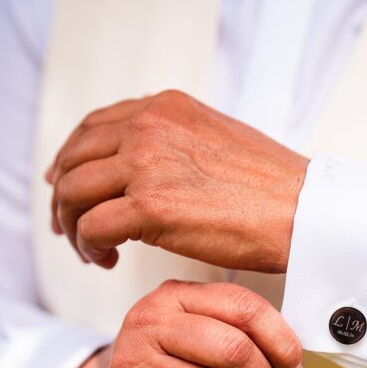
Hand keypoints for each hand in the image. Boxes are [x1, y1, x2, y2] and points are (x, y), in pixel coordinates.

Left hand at [46, 89, 308, 272]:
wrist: (302, 211)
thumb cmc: (271, 187)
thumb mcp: (217, 137)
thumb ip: (174, 140)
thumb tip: (143, 162)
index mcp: (164, 108)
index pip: (92, 126)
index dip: (71, 159)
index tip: (66, 185)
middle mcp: (149, 127)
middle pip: (74, 160)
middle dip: (64, 198)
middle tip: (67, 227)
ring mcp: (147, 164)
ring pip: (74, 194)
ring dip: (74, 227)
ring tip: (93, 251)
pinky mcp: (150, 207)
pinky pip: (93, 227)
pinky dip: (91, 247)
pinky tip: (108, 259)